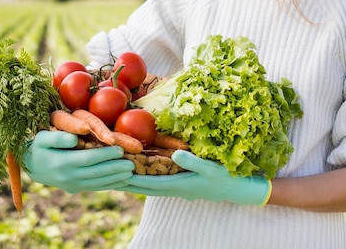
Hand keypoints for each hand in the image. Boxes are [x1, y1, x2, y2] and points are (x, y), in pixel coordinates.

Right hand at [23, 130, 133, 192]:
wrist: (31, 165)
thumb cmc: (38, 146)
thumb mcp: (43, 137)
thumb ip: (58, 136)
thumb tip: (74, 138)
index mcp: (61, 163)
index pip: (88, 159)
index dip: (105, 155)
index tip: (119, 149)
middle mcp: (68, 177)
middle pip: (96, 173)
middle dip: (115, 169)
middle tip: (130, 164)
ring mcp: (71, 185)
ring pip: (97, 182)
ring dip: (114, 178)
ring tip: (129, 172)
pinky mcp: (75, 188)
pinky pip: (94, 187)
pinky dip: (108, 184)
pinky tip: (120, 180)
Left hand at [122, 150, 270, 205]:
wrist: (239, 189)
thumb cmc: (225, 177)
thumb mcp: (210, 168)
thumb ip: (192, 161)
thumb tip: (175, 155)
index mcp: (178, 185)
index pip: (148, 183)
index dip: (131, 178)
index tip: (114, 174)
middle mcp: (174, 188)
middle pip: (144, 187)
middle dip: (126, 182)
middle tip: (106, 176)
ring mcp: (178, 187)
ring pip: (149, 185)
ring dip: (133, 180)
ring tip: (116, 175)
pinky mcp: (182, 183)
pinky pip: (158, 181)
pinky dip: (145, 177)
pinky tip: (140, 172)